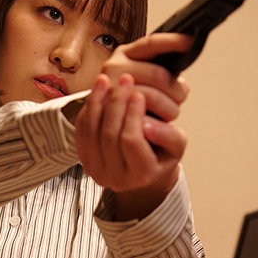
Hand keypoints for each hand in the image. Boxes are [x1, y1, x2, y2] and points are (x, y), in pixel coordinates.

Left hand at [75, 73, 187, 220]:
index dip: (133, 115)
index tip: (139, 94)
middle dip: (116, 103)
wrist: (142, 170)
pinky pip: (81, 130)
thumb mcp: (175, 147)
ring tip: (106, 80)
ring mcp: (96, 170)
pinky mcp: (84, 159)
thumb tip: (147, 124)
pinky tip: (97, 91)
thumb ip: (168, 136)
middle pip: (108, 134)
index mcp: (141, 174)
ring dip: (97, 101)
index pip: (131, 140)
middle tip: (125, 80)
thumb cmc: (161, 155)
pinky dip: (88, 109)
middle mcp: (115, 177)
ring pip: (91, 130)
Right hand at [99, 33, 192, 120]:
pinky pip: (144, 118)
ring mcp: (110, 89)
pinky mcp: (111, 113)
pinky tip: (160, 123)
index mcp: (124, 54)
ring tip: (169, 113)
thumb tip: (183, 86)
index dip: (172, 42)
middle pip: (158, 75)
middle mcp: (114, 67)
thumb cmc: (126, 95)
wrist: (101, 117)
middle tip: (180, 98)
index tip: (189, 42)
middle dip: (176, 90)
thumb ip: (158, 71)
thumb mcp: (139, 75)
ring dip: (169, 108)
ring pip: (153, 97)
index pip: (151, 44)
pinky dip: (157, 123)